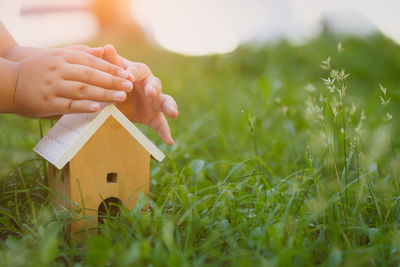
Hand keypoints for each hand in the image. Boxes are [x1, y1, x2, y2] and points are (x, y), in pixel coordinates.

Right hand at [13, 47, 132, 116]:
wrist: (10, 82)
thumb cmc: (41, 68)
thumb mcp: (60, 56)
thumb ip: (84, 53)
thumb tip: (107, 50)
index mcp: (64, 57)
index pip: (93, 62)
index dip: (112, 68)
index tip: (129, 75)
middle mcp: (60, 70)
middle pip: (91, 75)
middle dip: (112, 81)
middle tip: (130, 86)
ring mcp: (53, 86)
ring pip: (82, 90)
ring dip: (103, 94)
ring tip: (121, 97)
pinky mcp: (47, 103)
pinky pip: (67, 105)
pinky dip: (82, 107)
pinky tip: (97, 108)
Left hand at [101, 45, 178, 144]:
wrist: (112, 99)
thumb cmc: (112, 81)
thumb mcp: (109, 72)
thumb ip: (110, 62)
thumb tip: (107, 46)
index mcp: (138, 72)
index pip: (137, 71)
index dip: (133, 74)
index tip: (128, 78)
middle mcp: (150, 85)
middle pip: (156, 84)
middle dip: (154, 88)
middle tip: (151, 93)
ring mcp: (155, 101)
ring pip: (165, 102)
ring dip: (169, 106)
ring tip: (173, 114)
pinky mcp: (154, 116)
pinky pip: (162, 124)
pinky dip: (166, 132)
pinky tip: (170, 142)